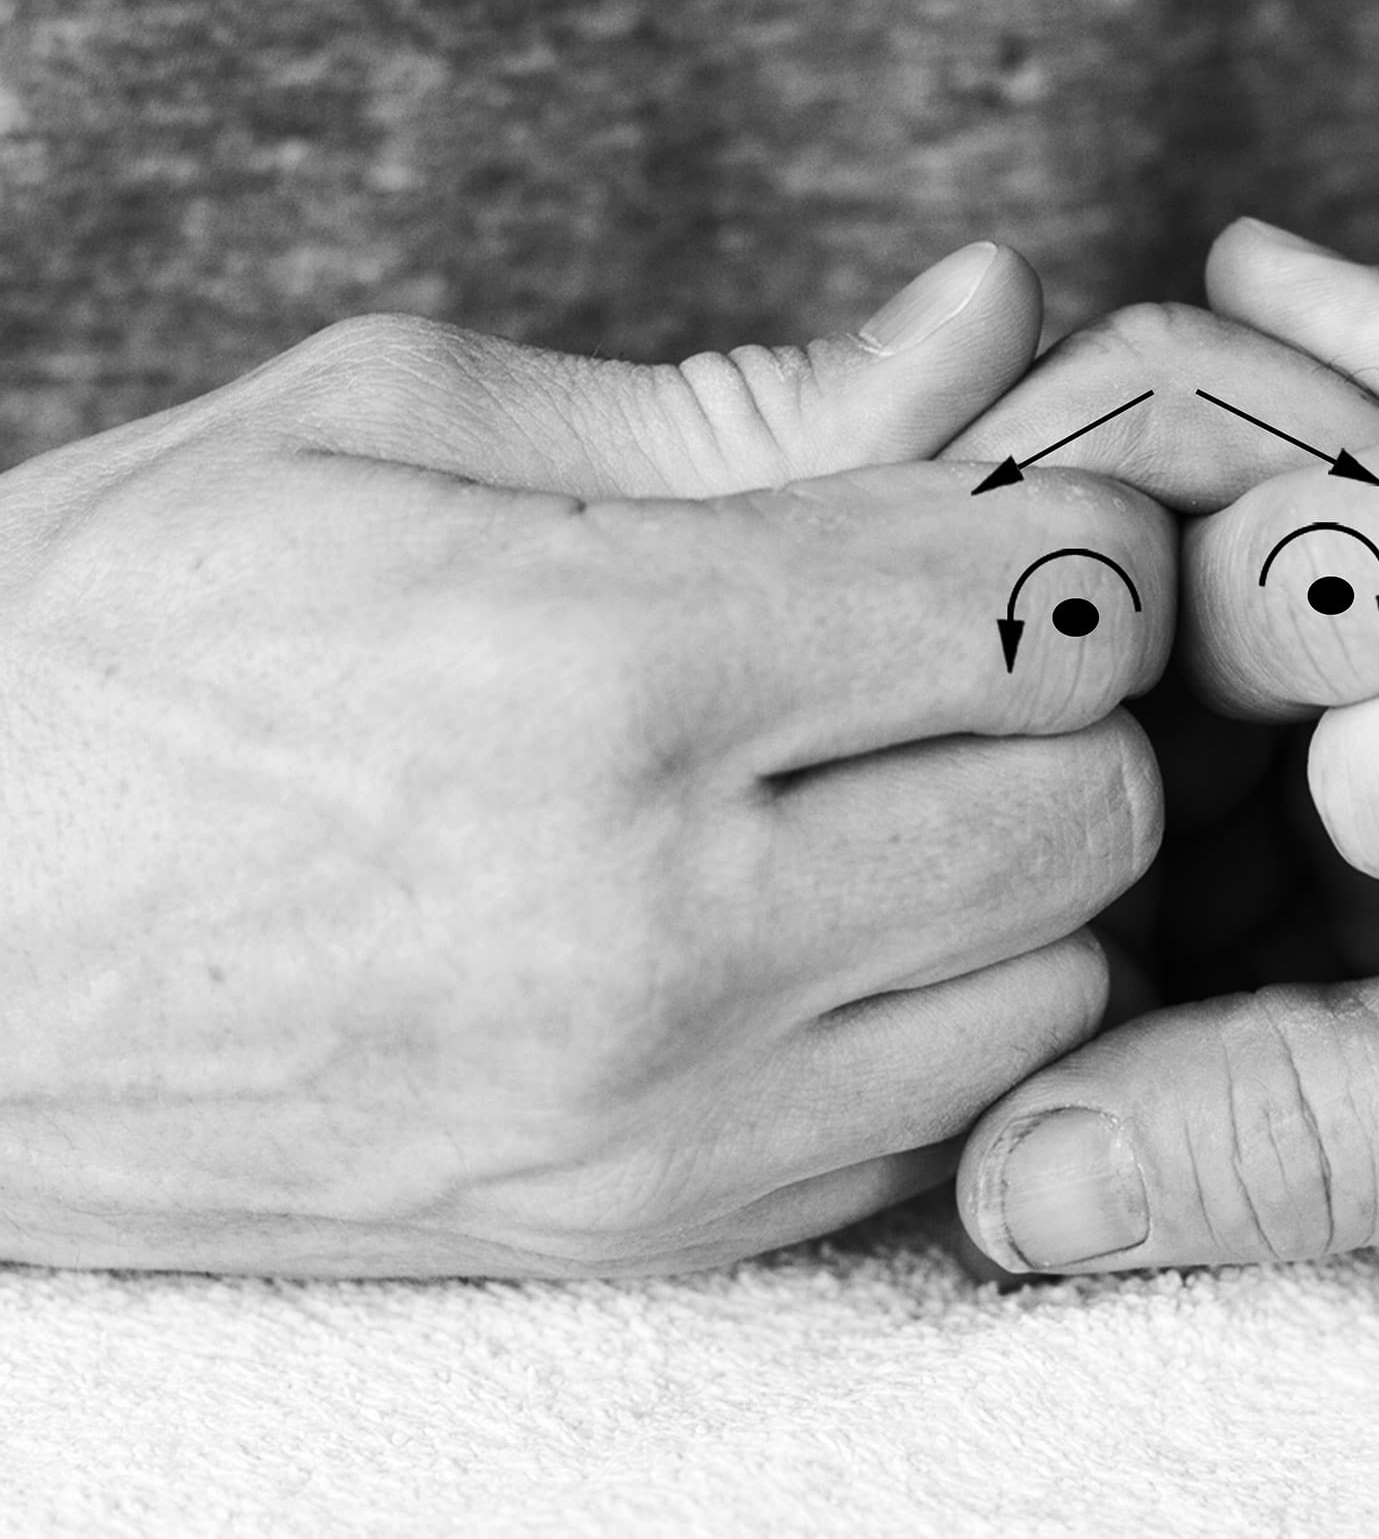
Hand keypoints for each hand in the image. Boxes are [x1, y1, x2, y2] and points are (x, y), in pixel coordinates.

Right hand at [0, 243, 1171, 1275]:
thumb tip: (990, 318)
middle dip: (1066, 702)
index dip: (1065, 536)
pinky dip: (940, 1014)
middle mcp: (661, 930)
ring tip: (893, 788)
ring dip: (1024, 869)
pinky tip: (825, 930)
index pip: (1038, 607)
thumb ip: (745, 400)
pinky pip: (943, 1125)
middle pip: (1089, 808)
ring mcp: (664, 1119)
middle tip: (951, 651)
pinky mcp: (649, 1234)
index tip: (999, 521)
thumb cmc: (115, 656)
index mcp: (599, 673)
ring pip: (1058, 986)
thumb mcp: (384, 432)